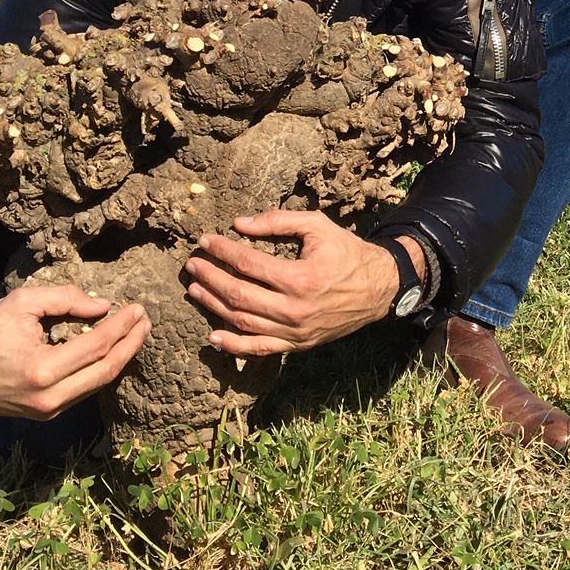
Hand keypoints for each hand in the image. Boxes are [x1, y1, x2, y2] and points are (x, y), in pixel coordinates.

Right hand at [0, 285, 150, 419]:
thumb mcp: (21, 303)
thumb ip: (64, 299)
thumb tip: (103, 306)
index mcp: (42, 369)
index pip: (96, 346)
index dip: (121, 326)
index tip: (137, 309)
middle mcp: (49, 397)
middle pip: (105, 371)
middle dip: (130, 344)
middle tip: (145, 322)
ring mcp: (48, 410)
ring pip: (97, 384)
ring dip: (120, 358)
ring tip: (135, 334)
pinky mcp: (46, 414)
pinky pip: (83, 391)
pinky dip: (100, 370)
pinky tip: (111, 351)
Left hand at [183, 211, 419, 356]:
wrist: (377, 288)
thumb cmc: (346, 252)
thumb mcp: (318, 226)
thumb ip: (278, 221)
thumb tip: (239, 223)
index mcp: (300, 277)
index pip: (248, 263)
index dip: (222, 251)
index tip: (205, 241)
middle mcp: (295, 308)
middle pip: (238, 294)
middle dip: (210, 277)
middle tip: (192, 264)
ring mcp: (295, 331)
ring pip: (243, 321)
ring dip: (213, 305)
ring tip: (195, 289)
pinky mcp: (297, 344)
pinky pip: (259, 348)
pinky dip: (233, 345)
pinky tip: (213, 336)